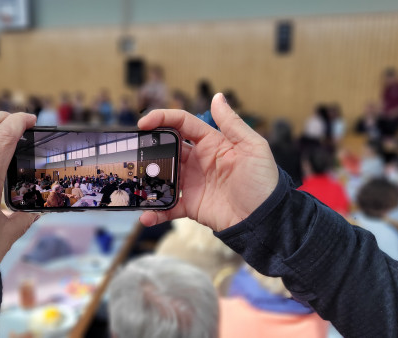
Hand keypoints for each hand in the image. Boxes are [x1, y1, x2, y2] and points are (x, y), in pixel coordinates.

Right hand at [138, 93, 278, 231]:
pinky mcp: (190, 205)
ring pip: (163, 176)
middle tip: (132, 150)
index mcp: (212, 143)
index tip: (144, 122)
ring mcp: (192, 183)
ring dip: (147, 178)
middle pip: (167, 148)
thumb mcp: (253, 148)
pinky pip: (168, 206)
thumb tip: (217, 96)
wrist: (265, 220)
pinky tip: (146, 215)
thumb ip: (232, 123)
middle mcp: (198, 161)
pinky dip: (156, 211)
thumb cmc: (263, 182)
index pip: (182, 124)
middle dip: (148, 147)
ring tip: (132, 181)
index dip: (162, 119)